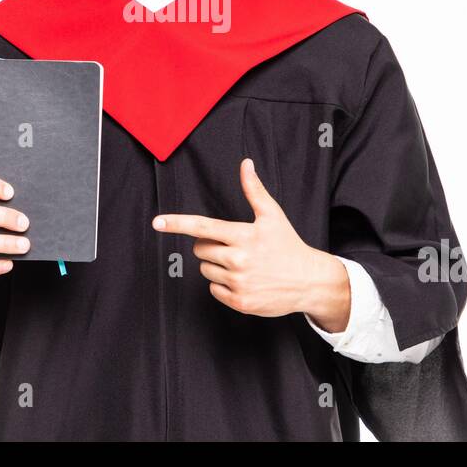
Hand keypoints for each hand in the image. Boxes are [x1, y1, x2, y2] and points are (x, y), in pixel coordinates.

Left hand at [152, 157, 347, 323]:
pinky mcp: (239, 302)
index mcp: (243, 235)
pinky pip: (213, 290)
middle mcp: (239, 259)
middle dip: (210, 245)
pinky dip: (223, 285)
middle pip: (200, 249)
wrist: (309, 281)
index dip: (177, 223)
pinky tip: (243, 280)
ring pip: (205, 269)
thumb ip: (254, 190)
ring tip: (242, 264)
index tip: (157, 222)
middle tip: (233, 246)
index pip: (203, 227)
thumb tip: (246, 164)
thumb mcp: (272, 215)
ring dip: (216, 265)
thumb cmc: (288, 245)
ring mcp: (238, 282)